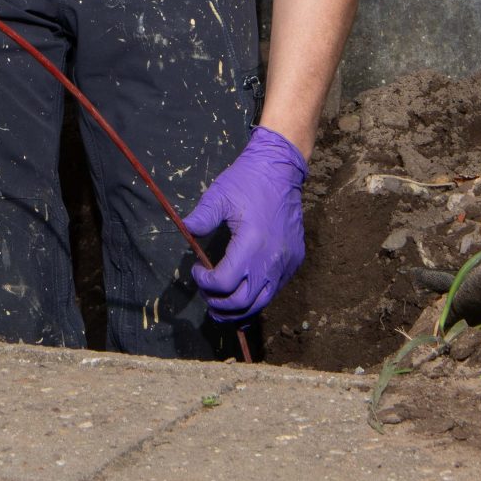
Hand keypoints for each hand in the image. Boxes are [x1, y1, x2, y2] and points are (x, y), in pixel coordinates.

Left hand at [182, 126, 309, 321]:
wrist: (281, 170)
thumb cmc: (247, 181)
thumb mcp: (219, 195)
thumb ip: (202, 218)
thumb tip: (185, 230)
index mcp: (252, 244)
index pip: (225, 283)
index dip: (205, 283)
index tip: (197, 270)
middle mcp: (272, 260)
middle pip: (243, 303)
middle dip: (219, 305)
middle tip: (206, 294)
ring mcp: (286, 264)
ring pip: (262, 304)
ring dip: (238, 310)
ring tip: (220, 303)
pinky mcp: (294, 262)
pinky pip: (274, 291)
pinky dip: (256, 299)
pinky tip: (242, 293)